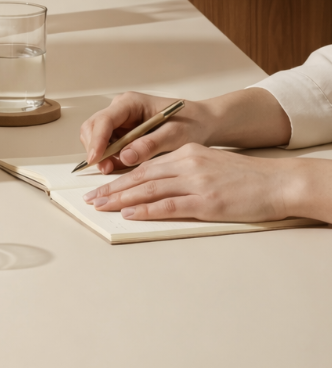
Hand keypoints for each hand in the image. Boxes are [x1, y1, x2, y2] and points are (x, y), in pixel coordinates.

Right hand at [79, 92, 212, 173]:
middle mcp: (120, 109)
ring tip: (110, 169)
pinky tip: (117, 166)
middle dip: (94, 148)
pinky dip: (107, 157)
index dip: (97, 140)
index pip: (104, 119)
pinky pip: (106, 145)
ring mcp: (120, 121)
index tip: (95, 159)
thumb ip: (149, 144)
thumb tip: (125, 156)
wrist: (201, 123)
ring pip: (95, 137)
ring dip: (99, 154)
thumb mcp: (174, 136)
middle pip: (93, 127)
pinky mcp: (122, 133)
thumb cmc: (190, 124)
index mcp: (131, 103)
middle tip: (104, 169)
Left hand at [83, 144, 297, 222]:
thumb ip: (184, 172)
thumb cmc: (245, 178)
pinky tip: (130, 213)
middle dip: (113, 187)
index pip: (145, 165)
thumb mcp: (210, 165)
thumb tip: (159, 186)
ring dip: (122, 198)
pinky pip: (169, 205)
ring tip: (102, 205)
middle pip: (141, 176)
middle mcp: (187, 164)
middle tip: (91, 197)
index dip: (121, 176)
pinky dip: (146, 210)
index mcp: (187, 153)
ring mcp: (196, 183)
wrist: (276, 182)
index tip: (102, 185)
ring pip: (150, 189)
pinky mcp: (206, 202)